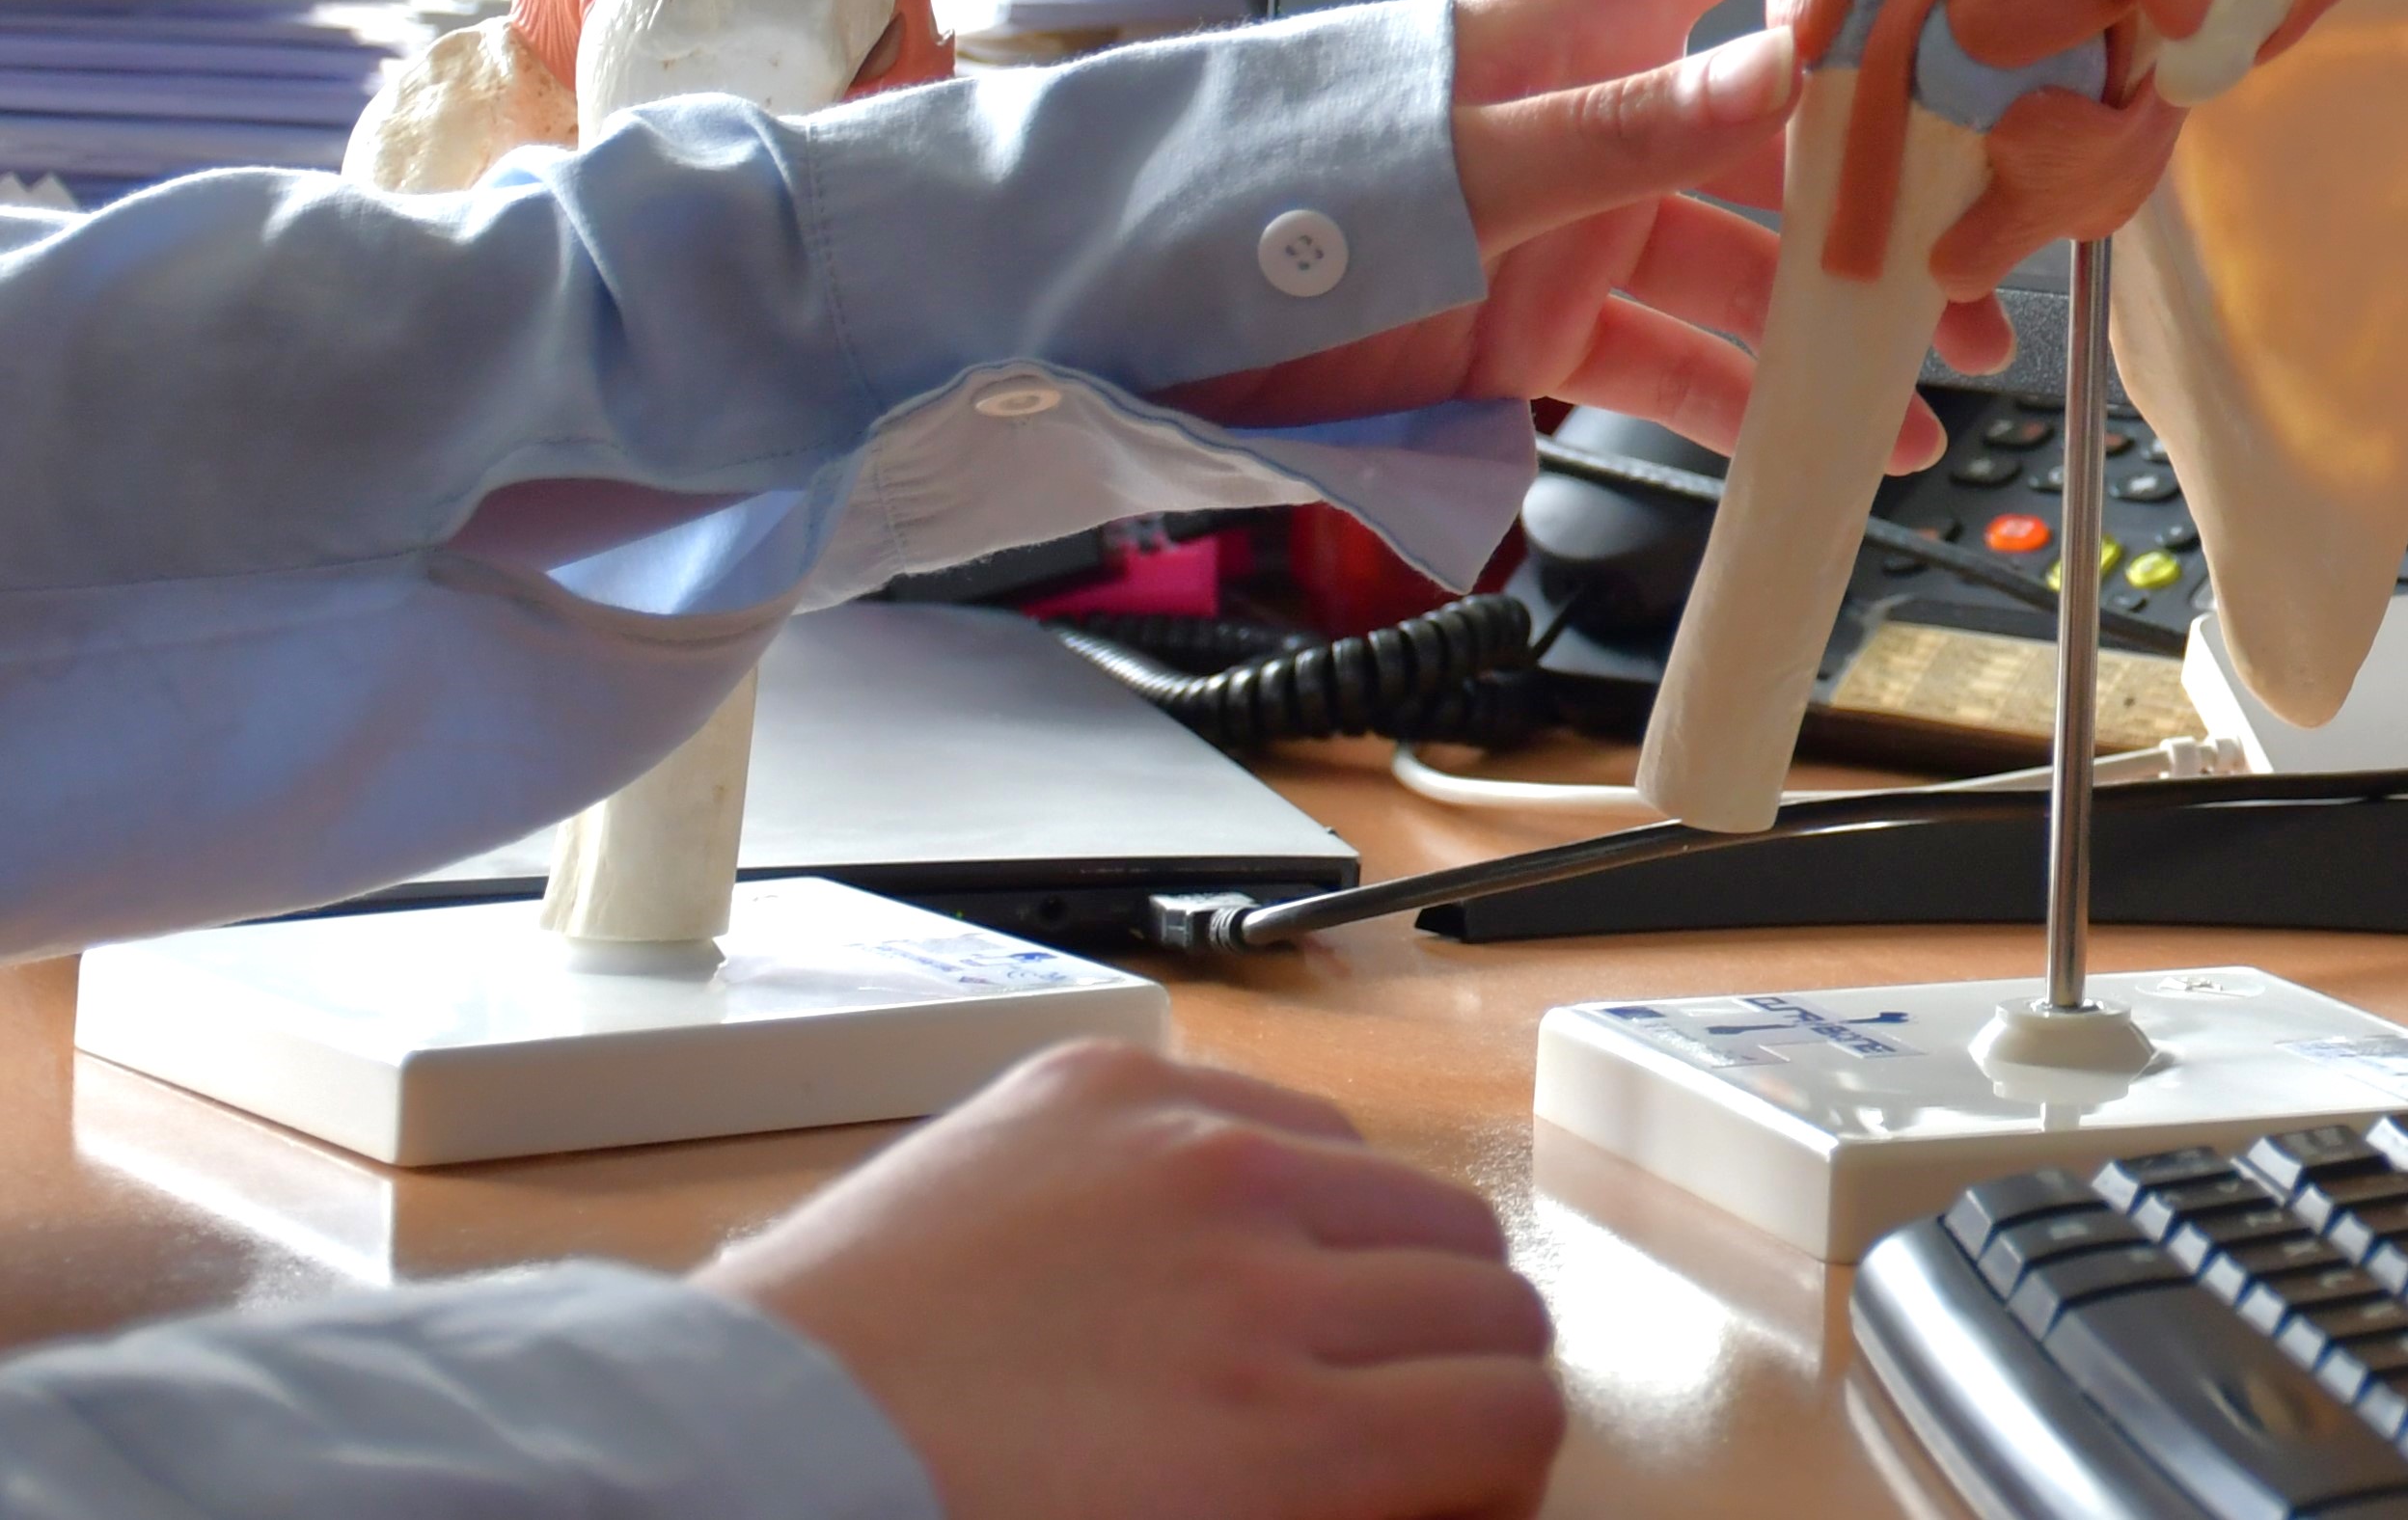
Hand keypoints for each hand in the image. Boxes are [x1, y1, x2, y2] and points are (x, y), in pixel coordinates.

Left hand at [696, 1039, 1560, 1519]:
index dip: (1501, 1458)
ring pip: (1409, 1187)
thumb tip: (1442, 1491)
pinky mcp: (1105, 1083)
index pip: (1517, 1406)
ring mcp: (1184, 1154)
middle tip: (1391, 1407)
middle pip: (1489, 1289)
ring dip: (1389, 1260)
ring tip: (1307, 1315)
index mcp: (1277, 1435)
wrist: (737, 1448)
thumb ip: (1331, 1513)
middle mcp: (1258, 1271)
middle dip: (1461, 1363)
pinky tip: (1211, 1238)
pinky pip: (1285, 1108)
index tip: (1456, 1478)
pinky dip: (1283, 1173)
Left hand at [1168, 0, 2011, 453]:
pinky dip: (1763, 402)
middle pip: (1792, 110)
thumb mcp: (1457, 169)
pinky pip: (1681, 361)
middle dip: (1909, 162)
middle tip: (2013, 212)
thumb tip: (1790, 72)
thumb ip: (1626, 131)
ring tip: (1954, 358)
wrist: (1118, 332)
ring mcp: (1575, 224)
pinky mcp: (1540, 328)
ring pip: (1755, 254)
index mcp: (1578, 19)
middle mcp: (1598, 110)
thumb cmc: (1259, 207)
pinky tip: (1842, 440)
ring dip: (1853, 306)